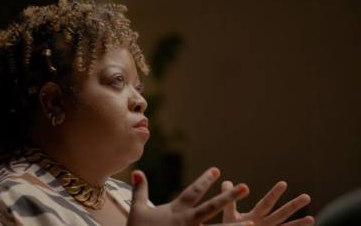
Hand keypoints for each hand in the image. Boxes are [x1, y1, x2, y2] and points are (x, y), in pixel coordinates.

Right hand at [127, 168, 253, 225]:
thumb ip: (140, 190)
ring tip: (253, 223)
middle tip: (245, 187)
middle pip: (212, 207)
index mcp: (176, 210)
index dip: (205, 180)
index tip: (217, 170)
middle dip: (228, 196)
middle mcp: (187, 221)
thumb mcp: (138, 210)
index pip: (194, 191)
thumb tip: (137, 171)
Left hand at [221, 181, 313, 225]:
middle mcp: (265, 224)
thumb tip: (227, 182)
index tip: (283, 183)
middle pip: (281, 214)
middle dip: (293, 206)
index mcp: (256, 215)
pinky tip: (308, 224)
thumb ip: (229, 200)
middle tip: (307, 197)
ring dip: (298, 224)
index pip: (266, 203)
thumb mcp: (229, 214)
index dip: (274, 194)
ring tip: (311, 219)